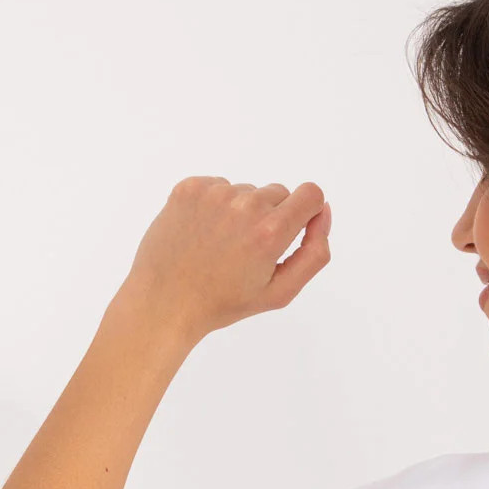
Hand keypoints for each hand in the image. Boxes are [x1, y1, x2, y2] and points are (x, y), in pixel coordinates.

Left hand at [117, 176, 331, 343]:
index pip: (310, 194)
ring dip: (242, 213)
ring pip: (248, 191)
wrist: (165, 300)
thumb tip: (323, 211)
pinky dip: (217, 206)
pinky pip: (219, 187)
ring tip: (222, 245)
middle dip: (272, 218)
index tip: (293, 230)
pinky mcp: (190, 187)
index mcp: (270, 232)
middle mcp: (244, 205)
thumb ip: (314, 253)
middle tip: (248, 251)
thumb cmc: (224, 302)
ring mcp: (214, 193)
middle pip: (279, 193)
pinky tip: (205, 233)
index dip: (308, 211)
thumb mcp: (281, 292)